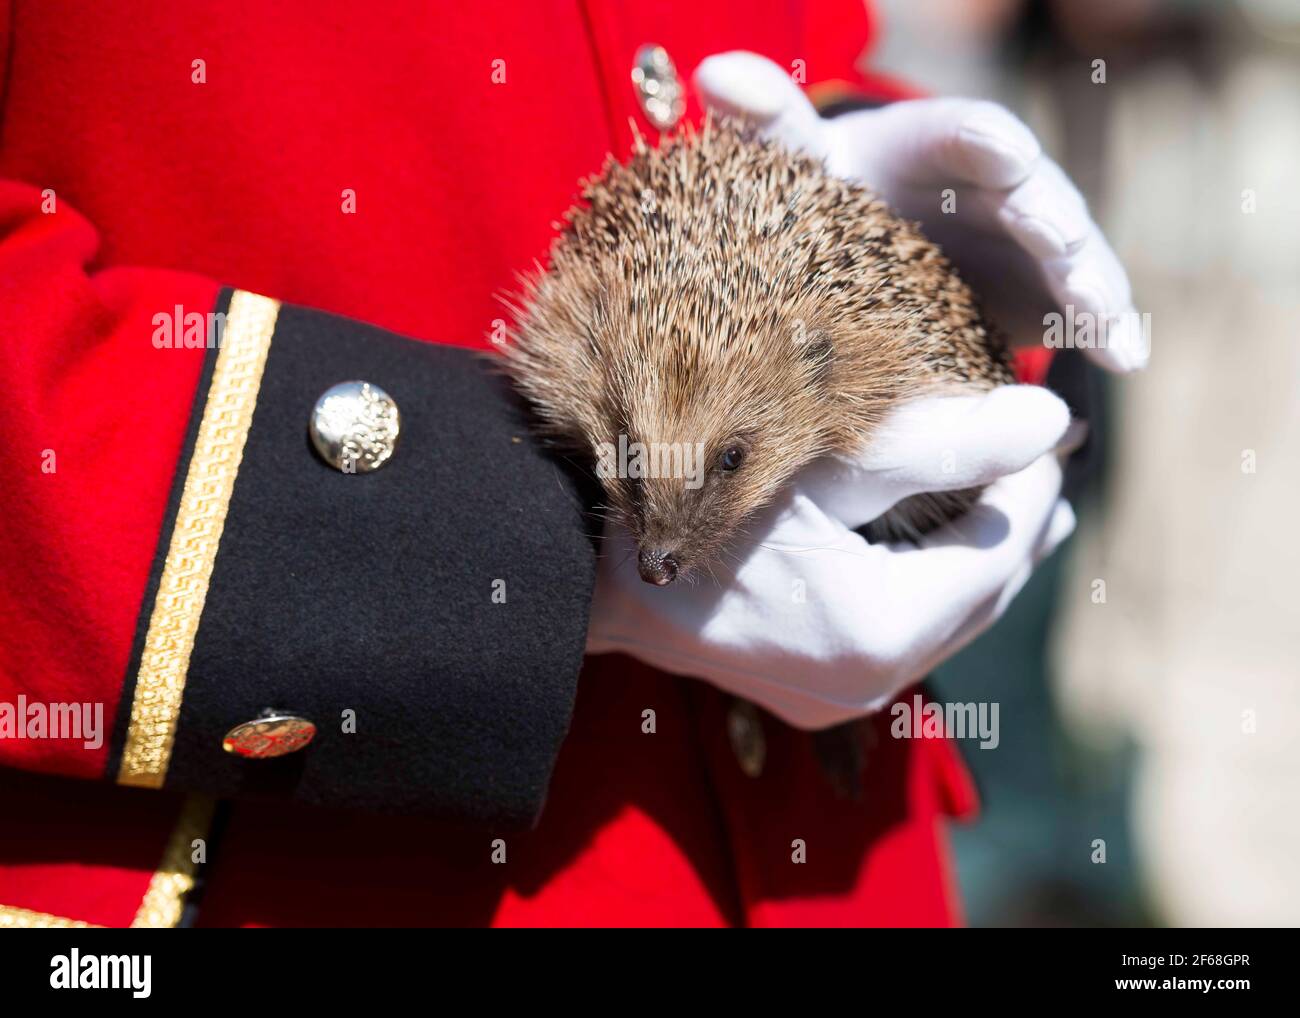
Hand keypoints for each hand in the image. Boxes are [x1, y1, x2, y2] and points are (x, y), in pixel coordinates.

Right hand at [586, 386, 1075, 728]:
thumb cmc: (698, 500)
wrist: (599, 574)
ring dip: (981, 559)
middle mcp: (871, 684)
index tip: (1049, 426)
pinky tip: (942, 550)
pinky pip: (908, 642)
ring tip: (1017, 501)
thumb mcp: (821, 463)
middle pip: (982, 597)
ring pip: (949, 623)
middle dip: (1018, 524)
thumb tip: (1051, 418)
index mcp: (880, 630)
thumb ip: (941, 443)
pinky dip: (935, 589)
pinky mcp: (817, 696)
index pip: (997, 552)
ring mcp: (842, 699)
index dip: (1031, 485)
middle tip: (1047, 460)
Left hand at [694, 51, 1146, 371]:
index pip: (959, 133)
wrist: (845, 257)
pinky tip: (1125, 359)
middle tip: (1059, 245)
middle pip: (1031, 194)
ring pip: (1067, 255)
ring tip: (1103, 323)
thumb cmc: (816, 200)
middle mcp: (985, 184)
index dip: (982, 142)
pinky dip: (1102, 329)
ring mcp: (1018, 240)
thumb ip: (769, 127)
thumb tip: (715, 72)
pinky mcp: (1034, 294)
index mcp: (926, 146)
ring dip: (1090, 284)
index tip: (1004, 151)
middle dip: (1051, 220)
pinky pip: (1074, 308)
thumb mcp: (793, 169)